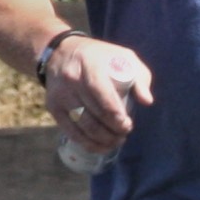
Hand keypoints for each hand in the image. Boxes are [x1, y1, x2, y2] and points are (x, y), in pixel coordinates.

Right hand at [45, 36, 153, 153]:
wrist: (60, 53)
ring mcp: (60, 95)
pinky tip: (100, 146)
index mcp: (91, 66)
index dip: (116, 116)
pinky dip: (87, 143)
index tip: (127, 125)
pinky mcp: (53, 107)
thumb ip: (139, 78)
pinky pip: (70, 131)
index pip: (103, 97)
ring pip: (82, 126)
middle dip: (112, 131)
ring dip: (101, 140)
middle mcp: (72, 80)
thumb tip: (147, 101)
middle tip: (123, 134)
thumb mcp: (123, 57)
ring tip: (115, 141)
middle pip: (93, 115)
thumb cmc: (99, 57)